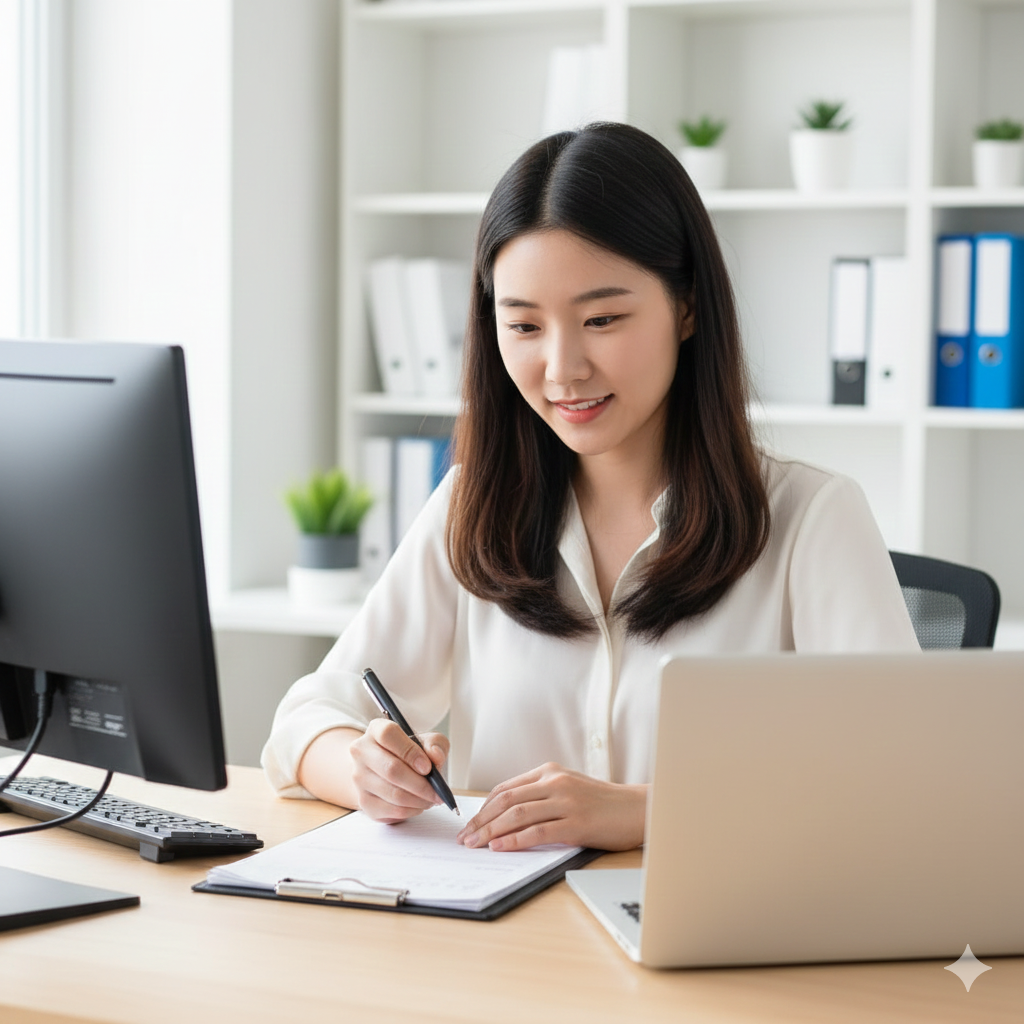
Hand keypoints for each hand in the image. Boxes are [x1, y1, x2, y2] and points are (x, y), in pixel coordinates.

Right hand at [349, 719, 449, 823]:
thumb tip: (435, 755)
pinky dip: (411, 810)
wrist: (384, 772)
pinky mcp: (363, 801)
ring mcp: (359, 778)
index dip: (410, 752)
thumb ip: (435, 744)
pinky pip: (392, 810)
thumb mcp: (426, 742)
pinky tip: (419, 805)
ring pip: (393, 794)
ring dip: (419, 800)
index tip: (427, 767)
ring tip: (431, 798)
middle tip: (437, 792)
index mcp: (376, 729)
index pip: (388, 735)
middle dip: (420, 784)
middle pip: (391, 769)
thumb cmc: (408, 754)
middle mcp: (362, 751)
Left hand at [456, 762, 646, 851]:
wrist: (637, 808)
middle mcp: (555, 782)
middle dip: (481, 820)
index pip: (505, 789)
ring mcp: (566, 801)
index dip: (483, 808)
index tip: (469, 824)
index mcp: (549, 772)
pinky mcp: (577, 822)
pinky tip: (500, 847)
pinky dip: (515, 840)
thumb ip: (540, 796)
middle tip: (465, 838)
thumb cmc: (602, 804)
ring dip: (491, 831)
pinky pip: (538, 831)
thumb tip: (505, 817)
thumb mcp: (568, 790)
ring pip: (518, 814)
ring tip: (475, 845)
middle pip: (506, 800)